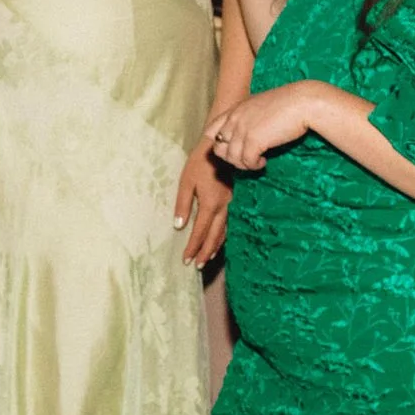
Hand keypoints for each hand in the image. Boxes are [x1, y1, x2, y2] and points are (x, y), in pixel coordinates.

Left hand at [173, 141, 232, 263]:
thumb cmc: (200, 163)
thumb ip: (182, 205)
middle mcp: (224, 207)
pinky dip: (224, 236)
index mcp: (210, 203)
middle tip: (196, 266)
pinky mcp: (236, 202)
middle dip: (205, 252)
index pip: (200, 231)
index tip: (186, 260)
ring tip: (206, 259)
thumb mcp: (186, 182)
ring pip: (225, 232)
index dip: (193, 247)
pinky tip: (219, 242)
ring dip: (215, 247)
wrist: (221, 149)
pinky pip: (230, 224)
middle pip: (214, 236)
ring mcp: (233, 205)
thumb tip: (178, 226)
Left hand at [201, 81, 325, 171]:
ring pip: (231, 158)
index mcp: (235, 110)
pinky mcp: (254, 141)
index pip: (211, 131)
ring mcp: (242, 130)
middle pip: (218, 148)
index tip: (233, 149)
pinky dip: (254, 165)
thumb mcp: (260, 106)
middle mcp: (234, 119)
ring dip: (243, 164)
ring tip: (257, 162)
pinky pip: (246, 161)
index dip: (218, 144)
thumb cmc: (288, 104)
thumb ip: (248, 117)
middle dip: (230, 158)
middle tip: (246, 159)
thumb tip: (248, 135)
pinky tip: (264, 161)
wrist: (304, 102)